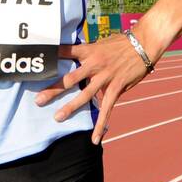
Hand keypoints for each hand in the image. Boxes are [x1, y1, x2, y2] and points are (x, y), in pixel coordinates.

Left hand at [33, 34, 156, 143]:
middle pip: (70, 78)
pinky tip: (94, 138)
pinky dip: (100, 124)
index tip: (38, 64)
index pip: (65, 52)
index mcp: (88, 51)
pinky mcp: (116, 87)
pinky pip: (107, 108)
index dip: (51, 57)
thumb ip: (88, 54)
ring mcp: (105, 77)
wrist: (143, 44)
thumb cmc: (121, 43)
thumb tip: (76, 60)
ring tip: (57, 117)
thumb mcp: (100, 43)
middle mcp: (94, 64)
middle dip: (53, 90)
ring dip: (70, 107)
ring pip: (85, 95)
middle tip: (39, 100)